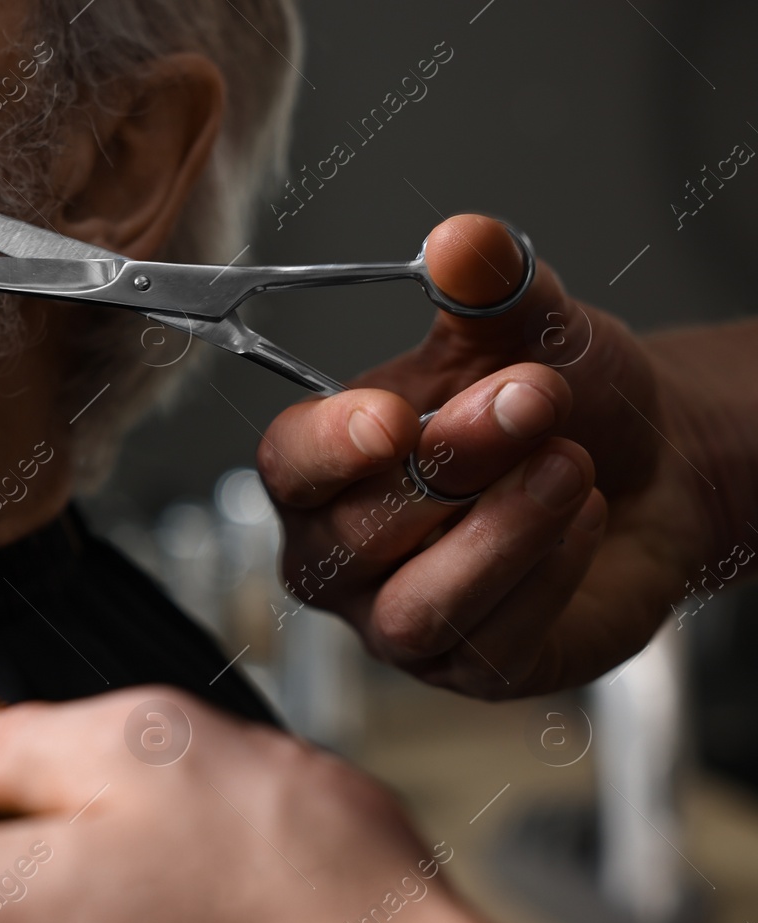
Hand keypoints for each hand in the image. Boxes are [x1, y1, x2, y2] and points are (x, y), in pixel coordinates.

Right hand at [259, 215, 713, 697]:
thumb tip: (461, 241)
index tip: (392, 417)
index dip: (329, 448)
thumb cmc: (560, 407)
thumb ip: (489, 286)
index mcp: (323, 467)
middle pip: (351, 535)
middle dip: (451, 466)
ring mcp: (400, 620)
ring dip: (501, 531)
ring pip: (415, 608)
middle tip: (532, 400)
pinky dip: (545, 572)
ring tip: (570, 465)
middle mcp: (343, 553)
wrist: (651, 471)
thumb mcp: (529, 330)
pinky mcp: (471, 668)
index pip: (285, 466)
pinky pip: (488, 642)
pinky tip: (582, 520)